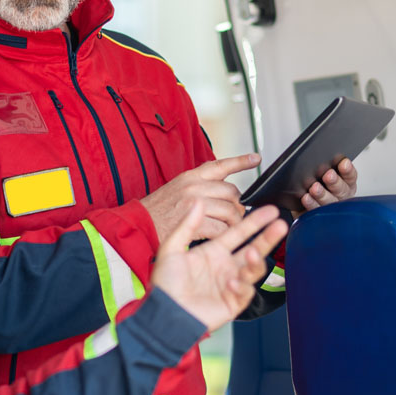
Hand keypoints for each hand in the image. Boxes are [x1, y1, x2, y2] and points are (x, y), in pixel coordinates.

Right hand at [140, 153, 260, 242]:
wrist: (139, 223)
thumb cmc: (158, 210)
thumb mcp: (177, 187)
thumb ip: (199, 185)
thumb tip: (224, 191)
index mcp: (191, 176)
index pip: (221, 165)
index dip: (241, 161)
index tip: (256, 158)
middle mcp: (194, 186)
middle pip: (232, 192)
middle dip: (238, 205)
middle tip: (236, 215)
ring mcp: (195, 203)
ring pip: (230, 211)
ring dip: (234, 222)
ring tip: (230, 228)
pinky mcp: (195, 222)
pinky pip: (221, 228)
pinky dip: (224, 234)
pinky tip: (219, 236)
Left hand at [151, 202, 288, 331]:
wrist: (165, 312)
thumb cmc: (165, 284)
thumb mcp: (171, 249)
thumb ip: (186, 226)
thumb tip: (198, 202)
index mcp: (213, 252)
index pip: (239, 233)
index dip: (254, 222)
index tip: (269, 210)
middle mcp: (225, 266)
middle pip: (254, 248)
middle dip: (268, 237)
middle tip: (280, 225)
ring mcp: (231, 284)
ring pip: (254, 269)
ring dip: (255, 261)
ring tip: (251, 253)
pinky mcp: (232, 303)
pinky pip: (245, 292)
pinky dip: (242, 286)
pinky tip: (232, 282)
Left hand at [294, 157, 357, 214]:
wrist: (300, 203)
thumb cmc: (313, 182)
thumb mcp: (320, 172)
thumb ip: (324, 166)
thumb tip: (321, 155)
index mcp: (345, 183)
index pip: (350, 176)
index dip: (347, 170)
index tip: (343, 163)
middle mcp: (340, 196)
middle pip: (341, 190)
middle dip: (335, 182)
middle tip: (328, 175)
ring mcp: (330, 208)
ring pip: (329, 202)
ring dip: (322, 194)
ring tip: (314, 188)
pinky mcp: (317, 216)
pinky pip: (315, 211)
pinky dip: (311, 204)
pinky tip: (306, 198)